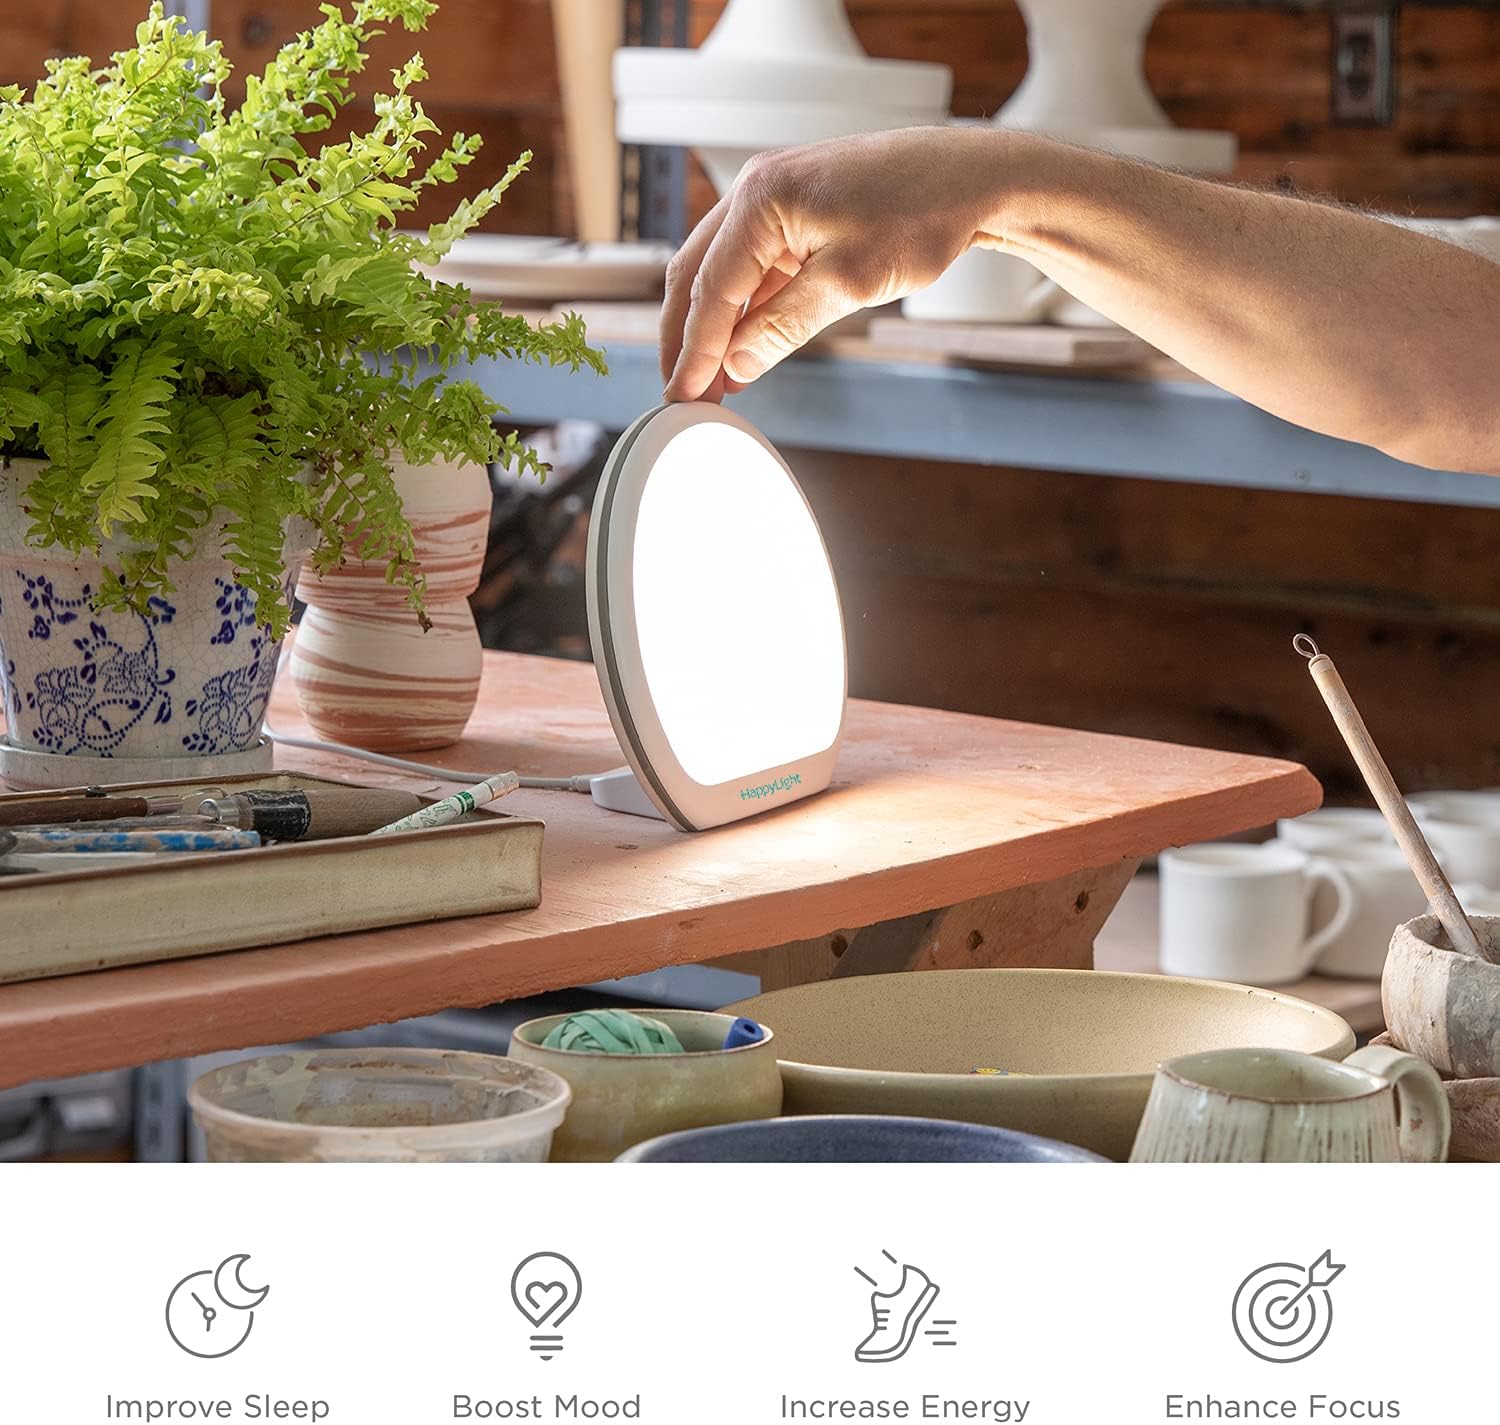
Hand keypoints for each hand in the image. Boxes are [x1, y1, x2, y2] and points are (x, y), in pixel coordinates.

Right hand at [660, 126, 1007, 401]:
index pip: (711, 289)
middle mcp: (756, 190)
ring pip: (719, 272)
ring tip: (712, 383)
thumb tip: (737, 366)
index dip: (695, 351)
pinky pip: (752, 266)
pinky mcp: (793, 212)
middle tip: (683, 394)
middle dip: (686, 339)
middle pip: (696, 275)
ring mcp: (772, 198)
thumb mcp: (850, 282)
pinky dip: (744, 309)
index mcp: (761, 199)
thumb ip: (786, 325)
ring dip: (714, 327)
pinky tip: (746, 348)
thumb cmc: (921, 213)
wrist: (969, 178)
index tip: (683, 396)